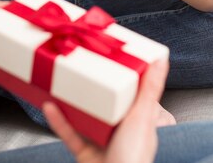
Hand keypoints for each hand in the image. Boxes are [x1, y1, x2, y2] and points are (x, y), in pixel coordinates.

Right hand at [44, 59, 168, 162]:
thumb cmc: (134, 159)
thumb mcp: (143, 116)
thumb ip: (150, 88)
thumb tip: (162, 60)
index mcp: (138, 122)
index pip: (132, 94)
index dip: (123, 77)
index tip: (111, 58)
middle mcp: (120, 132)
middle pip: (105, 104)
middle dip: (92, 88)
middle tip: (80, 67)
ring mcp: (101, 143)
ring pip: (84, 117)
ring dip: (71, 101)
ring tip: (62, 82)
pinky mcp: (84, 153)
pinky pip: (69, 133)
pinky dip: (58, 120)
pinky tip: (51, 106)